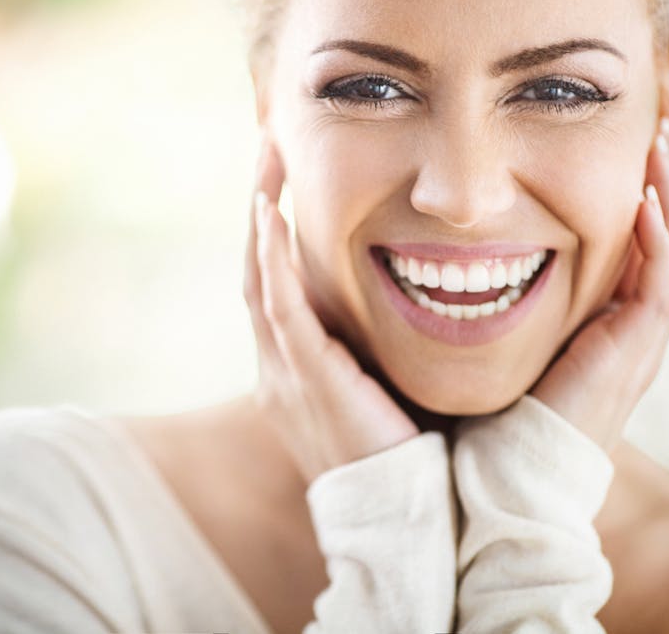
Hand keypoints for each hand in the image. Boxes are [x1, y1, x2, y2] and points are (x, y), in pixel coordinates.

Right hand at [244, 139, 418, 483]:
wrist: (398, 522)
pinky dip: (271, 259)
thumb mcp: (383, 392)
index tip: (286, 178)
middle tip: (268, 145)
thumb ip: (380, 351)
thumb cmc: (403, 460)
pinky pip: (279, 306)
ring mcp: (285, 370)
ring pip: (260, 278)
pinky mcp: (305, 377)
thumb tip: (411, 308)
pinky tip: (272, 214)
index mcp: (298, 367)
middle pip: (257, 269)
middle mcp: (280, 364)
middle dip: (261, 206)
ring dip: (261, 216)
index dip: (275, 231)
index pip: (277, 284)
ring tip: (267, 158)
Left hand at [532, 119, 668, 451]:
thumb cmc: (505, 403)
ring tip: (657, 149)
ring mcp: (641, 339)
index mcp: (609, 320)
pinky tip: (643, 204)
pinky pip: (661, 285)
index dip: (636, 199)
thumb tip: (469, 249)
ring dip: (667, 200)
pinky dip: (656, 243)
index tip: (622, 152)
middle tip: (653, 134)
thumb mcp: (515, 333)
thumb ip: (513, 296)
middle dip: (661, 186)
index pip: (637, 246)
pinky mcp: (637, 350)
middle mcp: (634, 326)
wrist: (518, 463)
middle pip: (665, 241)